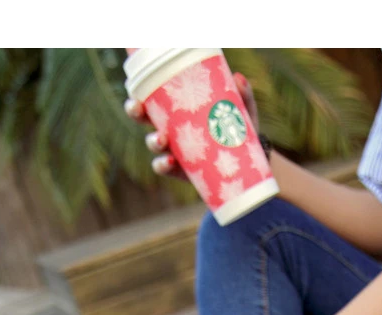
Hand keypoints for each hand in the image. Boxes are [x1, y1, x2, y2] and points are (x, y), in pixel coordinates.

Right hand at [125, 72, 259, 177]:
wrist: (246, 164)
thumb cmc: (237, 130)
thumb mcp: (240, 111)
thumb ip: (242, 96)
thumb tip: (238, 78)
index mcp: (177, 108)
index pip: (152, 96)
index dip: (139, 89)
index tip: (135, 84)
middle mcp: (171, 128)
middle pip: (143, 118)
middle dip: (135, 112)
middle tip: (137, 107)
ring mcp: (173, 149)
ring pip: (153, 143)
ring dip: (152, 140)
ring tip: (161, 138)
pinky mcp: (180, 169)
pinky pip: (164, 167)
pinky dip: (163, 164)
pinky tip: (169, 160)